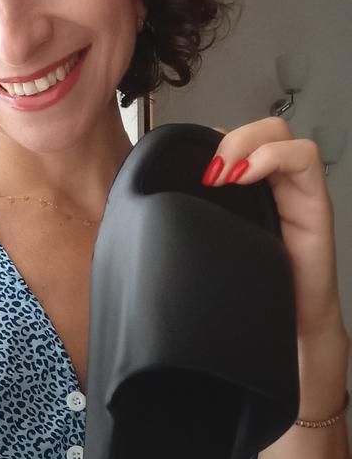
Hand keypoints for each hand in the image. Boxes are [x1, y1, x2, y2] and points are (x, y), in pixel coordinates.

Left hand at [205, 117, 349, 414]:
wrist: (289, 330)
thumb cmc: (250, 291)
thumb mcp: (206, 249)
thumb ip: (185, 222)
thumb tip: (144, 206)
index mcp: (242, 190)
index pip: (230, 140)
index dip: (209, 140)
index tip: (183, 161)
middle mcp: (270, 184)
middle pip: (256, 128)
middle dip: (230, 138)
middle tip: (207, 169)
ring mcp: (293, 190)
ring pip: (280, 133)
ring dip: (247, 143)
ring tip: (225, 172)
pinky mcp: (314, 202)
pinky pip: (304, 157)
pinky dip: (274, 157)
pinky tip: (249, 176)